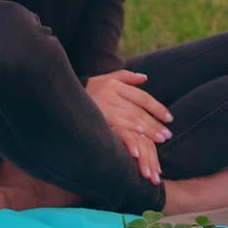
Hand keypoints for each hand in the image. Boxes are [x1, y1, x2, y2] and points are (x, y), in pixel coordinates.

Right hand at [86, 70, 172, 184]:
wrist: (58, 96)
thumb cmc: (87, 89)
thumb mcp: (105, 78)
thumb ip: (125, 77)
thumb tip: (145, 78)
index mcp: (115, 85)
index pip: (142, 98)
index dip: (157, 108)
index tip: (170, 119)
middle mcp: (110, 96)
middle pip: (138, 112)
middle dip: (154, 125)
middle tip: (167, 136)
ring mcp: (102, 110)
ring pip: (130, 123)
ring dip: (146, 134)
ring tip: (159, 143)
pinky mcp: (95, 123)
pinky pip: (115, 133)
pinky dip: (127, 141)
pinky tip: (136, 151)